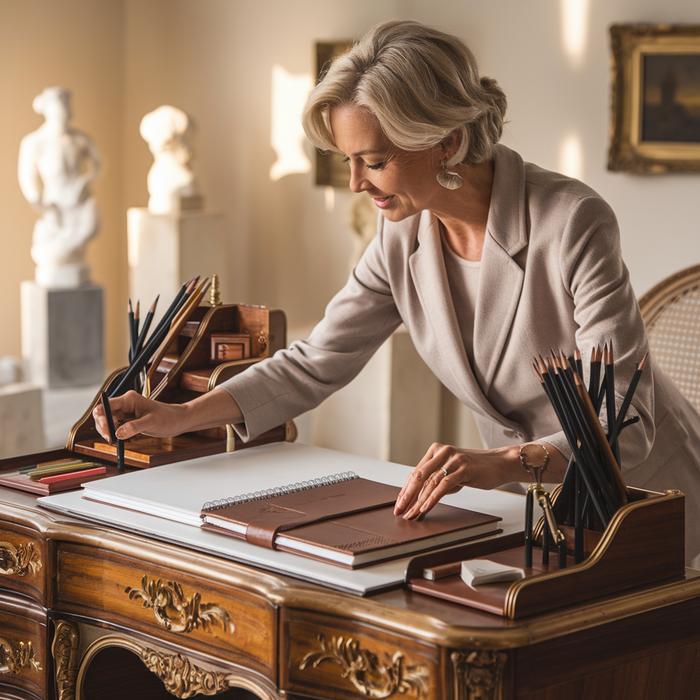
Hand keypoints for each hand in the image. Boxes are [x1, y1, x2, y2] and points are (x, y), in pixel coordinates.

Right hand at [92, 390, 188, 440]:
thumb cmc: (168, 418)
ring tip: (114, 441)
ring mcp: (126, 411)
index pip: (106, 406)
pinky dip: (113, 432)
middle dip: (102, 426)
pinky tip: (117, 439)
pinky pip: (114, 425)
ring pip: (107, 420)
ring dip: (106, 430)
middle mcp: (125, 403)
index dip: (101, 418)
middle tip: (110, 439)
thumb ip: (134, 427)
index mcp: (129, 399)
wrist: (178, 420)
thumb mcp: (152, 423)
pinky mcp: (128, 419)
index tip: (107, 432)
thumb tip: (117, 433)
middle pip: (103, 413)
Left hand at [394, 442, 511, 519]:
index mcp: (436, 451)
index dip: (405, 489)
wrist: (500, 463)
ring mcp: (453, 460)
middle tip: (399, 511)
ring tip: (411, 514)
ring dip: (418, 501)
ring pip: (430, 482)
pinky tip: (425, 508)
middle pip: (418, 476)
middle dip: (406, 496)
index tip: (399, 503)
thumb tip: (419, 497)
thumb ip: (437, 479)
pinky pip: (443, 485)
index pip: (416, 472)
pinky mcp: (463, 468)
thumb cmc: (476, 468)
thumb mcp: (452, 471)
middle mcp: (442, 452)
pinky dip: (432, 498)